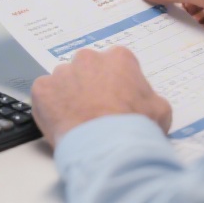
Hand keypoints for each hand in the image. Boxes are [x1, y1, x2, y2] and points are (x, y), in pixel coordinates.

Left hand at [30, 47, 170, 147]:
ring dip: (69, 96)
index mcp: (118, 58)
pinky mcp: (43, 88)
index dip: (115, 85)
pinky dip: (50, 106)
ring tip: (79, 121)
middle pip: (87, 70)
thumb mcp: (160, 111)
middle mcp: (88, 59)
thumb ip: (150, 98)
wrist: (107, 146)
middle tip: (95, 111)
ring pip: (64, 81)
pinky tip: (62, 122)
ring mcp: (63, 72)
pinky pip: (45, 94)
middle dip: (90, 86)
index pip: (115, 65)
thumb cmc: (133, 127)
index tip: (115, 99)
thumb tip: (148, 105)